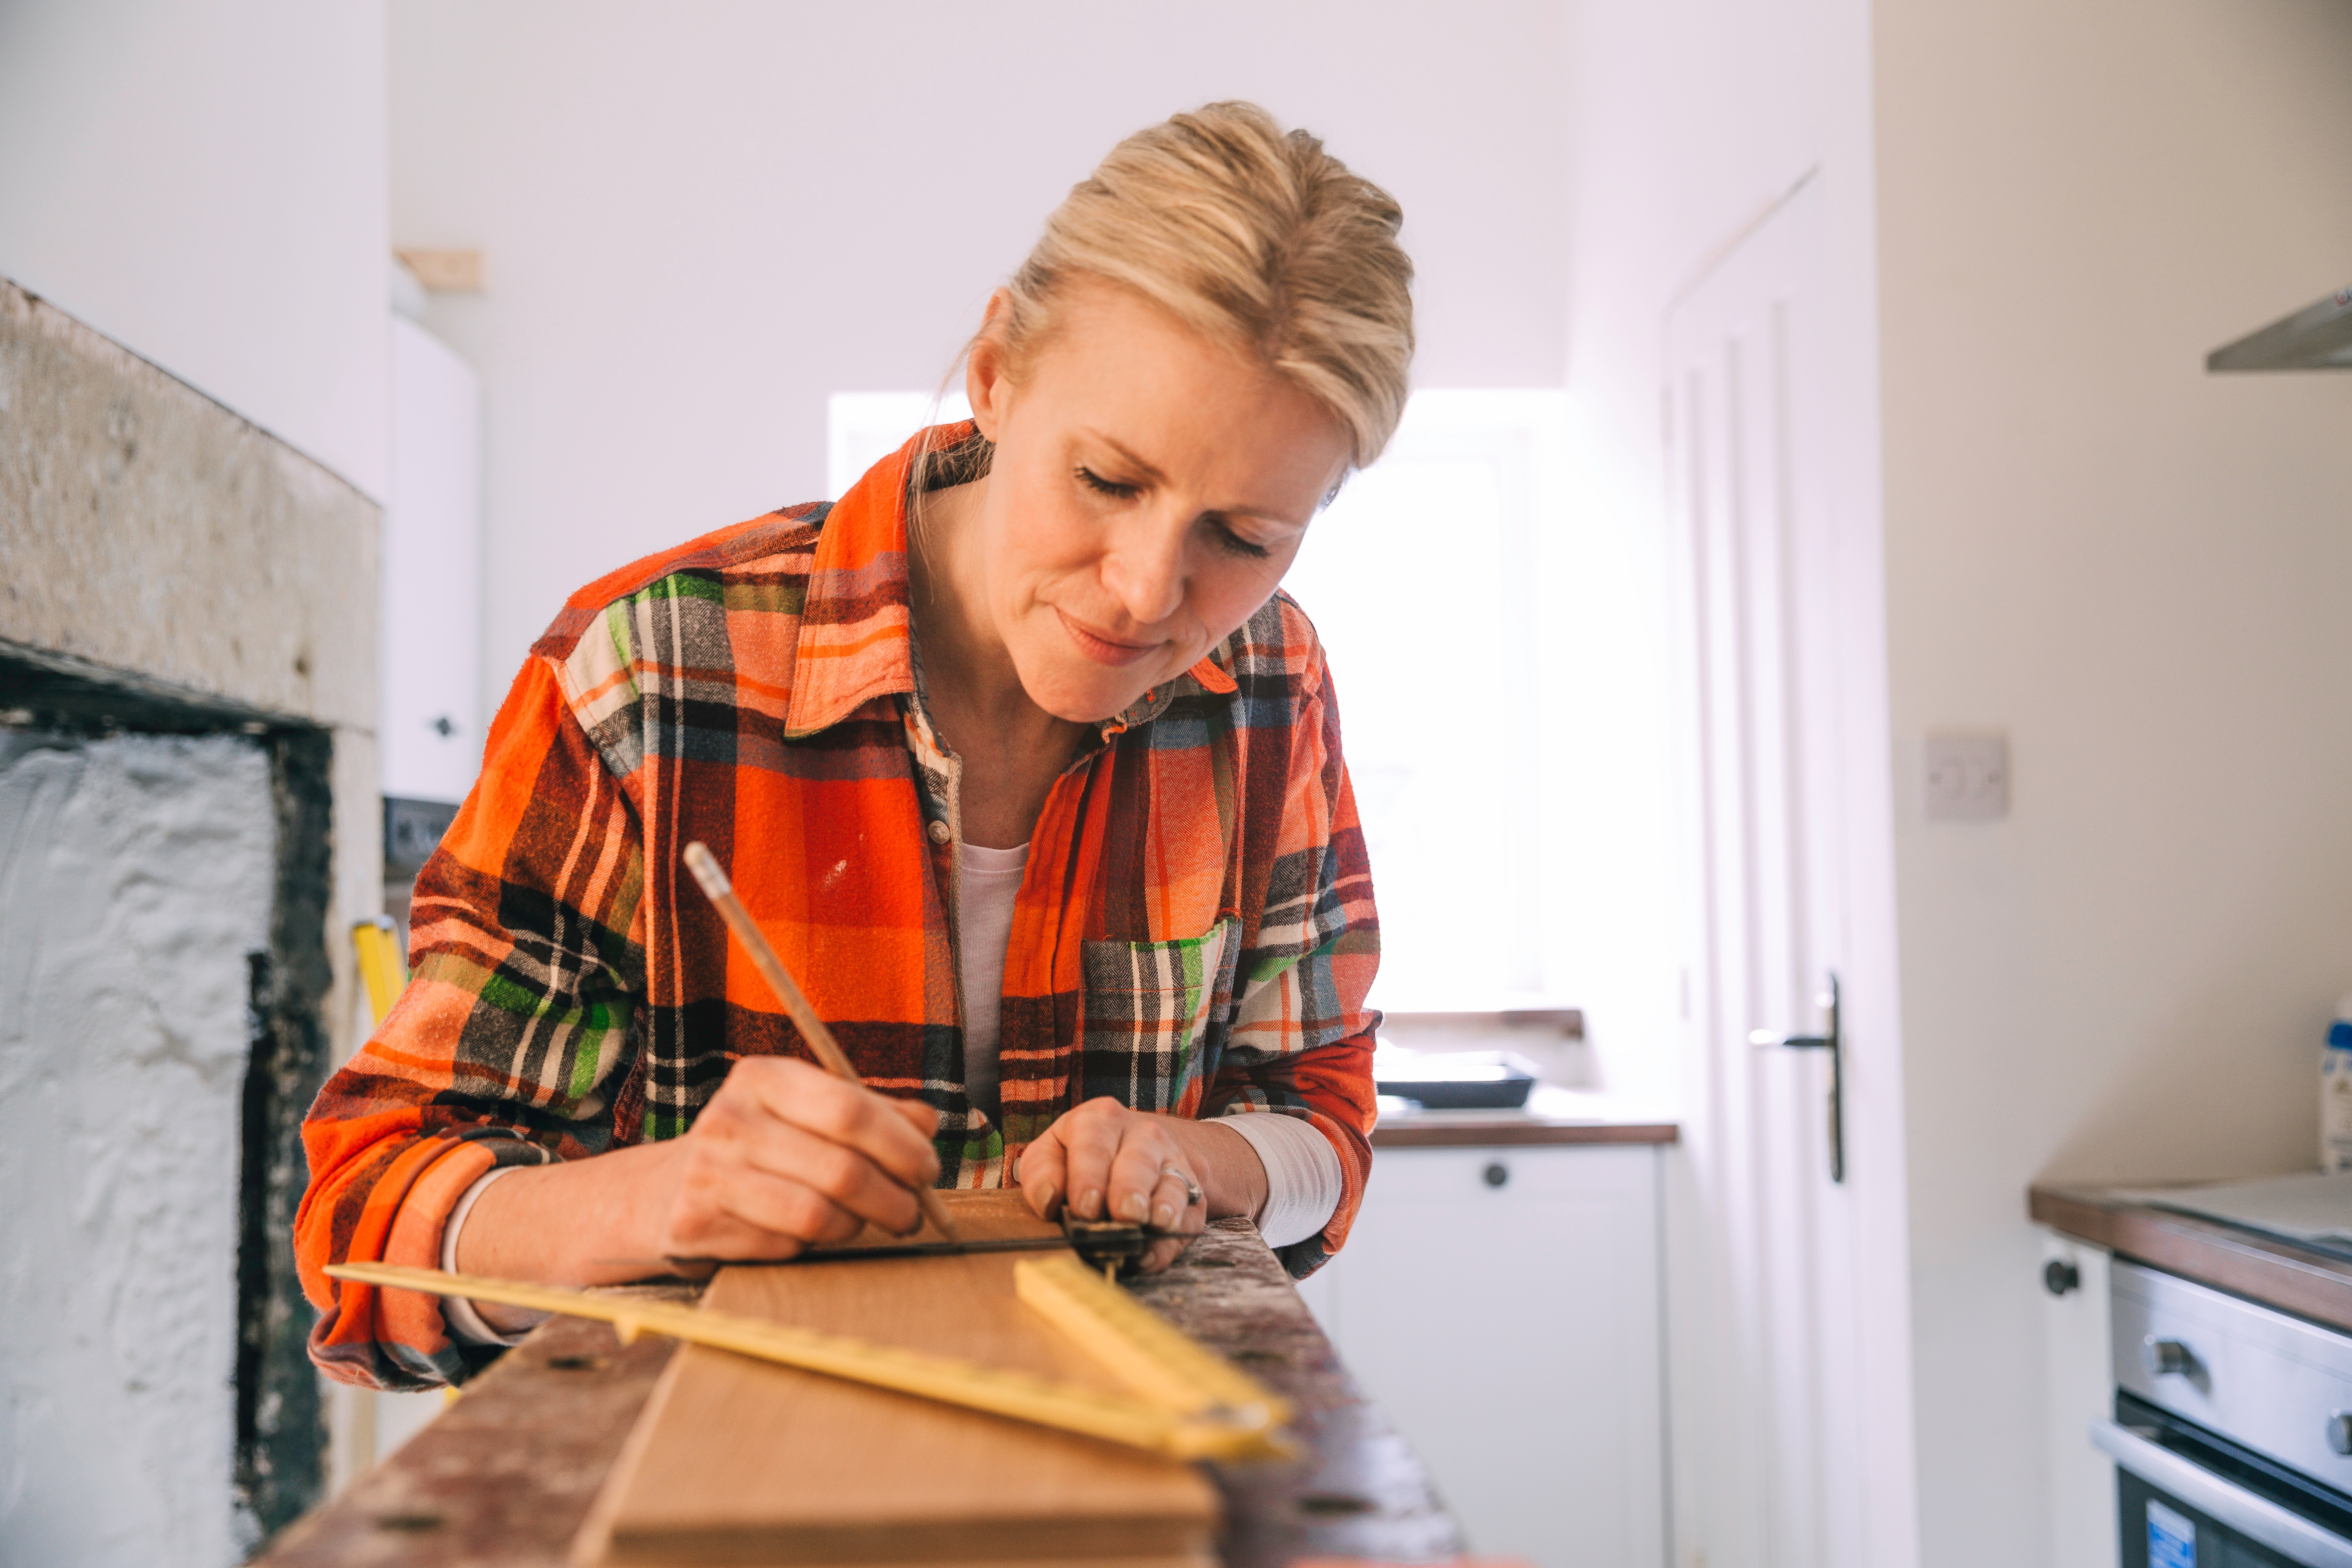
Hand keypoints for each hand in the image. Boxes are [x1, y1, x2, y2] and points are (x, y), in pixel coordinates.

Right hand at [643, 1056, 940, 1261]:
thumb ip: (872, 1112)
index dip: (902, 1145)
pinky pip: (785, 1246)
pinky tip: (809, 1234)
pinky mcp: (696, 1224)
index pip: (850, 1110)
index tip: (928, 1168)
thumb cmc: (759, 1145)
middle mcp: (730, 1119)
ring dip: (859, 1226)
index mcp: (763, 1077)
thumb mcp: (807, 1111)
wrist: (662, 1191)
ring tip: (869, 1222)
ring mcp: (709, 1173)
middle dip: (894, 1198)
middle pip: (842, 1170)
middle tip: (913, 1212)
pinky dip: (812, 1246)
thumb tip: (929, 1124)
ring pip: (818, 1215)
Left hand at [1017, 1098, 1245, 1273]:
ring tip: (1153, 1223)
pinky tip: (1154, 1252)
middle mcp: (1142, 1135)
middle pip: (1138, 1163)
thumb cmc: (1081, 1155)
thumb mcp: (1052, 1151)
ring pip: (1172, 1185)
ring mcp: (1172, 1162)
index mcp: (1100, 1120)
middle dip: (1129, 1189)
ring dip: (1163, 1207)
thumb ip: (1042, 1172)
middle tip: (1123, 1214)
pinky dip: (1171, 1239)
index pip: (1093, 1147)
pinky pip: (1187, 1215)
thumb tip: (1049, 1200)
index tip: (1084, 1207)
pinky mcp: (1191, 1192)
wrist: (1137, 1146)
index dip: (1088, 1178)